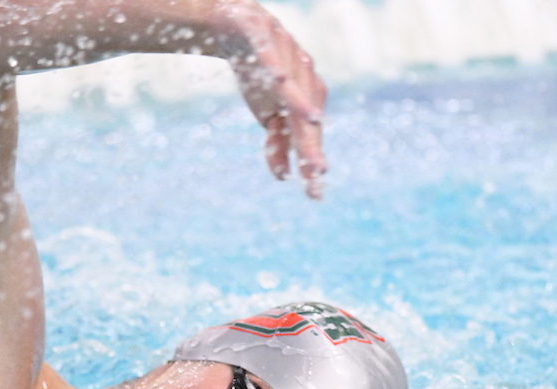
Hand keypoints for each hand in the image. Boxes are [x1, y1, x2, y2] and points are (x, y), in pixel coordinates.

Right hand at [212, 0, 327, 198]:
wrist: (239, 27)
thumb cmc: (261, 76)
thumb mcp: (267, 114)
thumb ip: (277, 144)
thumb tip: (283, 177)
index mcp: (308, 98)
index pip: (311, 136)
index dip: (312, 161)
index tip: (315, 193)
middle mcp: (303, 76)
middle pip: (307, 113)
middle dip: (311, 142)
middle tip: (317, 169)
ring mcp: (285, 53)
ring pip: (295, 82)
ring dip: (301, 101)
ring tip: (311, 121)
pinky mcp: (262, 32)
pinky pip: (268, 50)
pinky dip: (274, 64)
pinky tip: (279, 79)